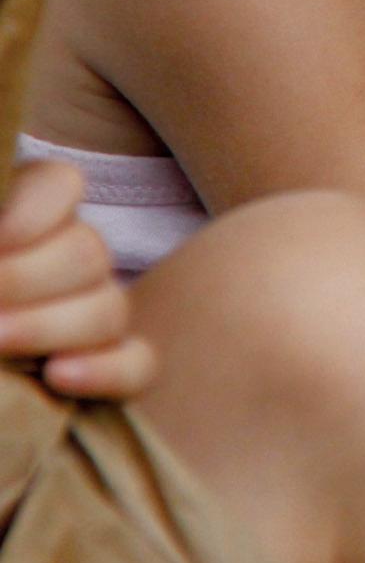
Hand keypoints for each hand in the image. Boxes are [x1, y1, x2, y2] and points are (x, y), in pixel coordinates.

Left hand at [0, 160, 156, 400]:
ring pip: (111, 308)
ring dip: (51, 326)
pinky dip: (106, 370)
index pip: (62, 185)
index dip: (33, 211)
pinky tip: (57, 377)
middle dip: (29, 279)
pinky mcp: (107, 368)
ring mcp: (93, 314)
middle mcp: (69, 258)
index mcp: (29, 214)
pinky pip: (138, 364)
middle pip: (88, 251)